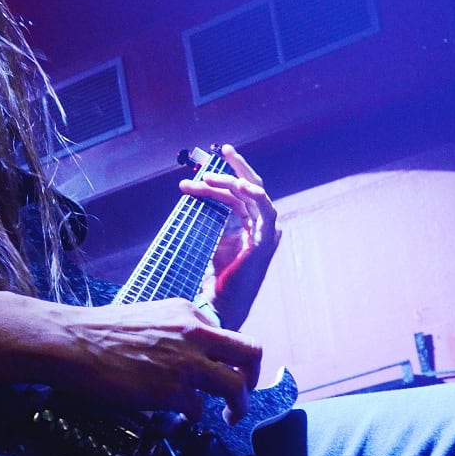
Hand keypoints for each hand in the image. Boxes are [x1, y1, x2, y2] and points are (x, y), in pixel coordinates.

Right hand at [51, 297, 262, 422]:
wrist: (73, 342)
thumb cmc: (100, 331)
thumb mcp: (150, 316)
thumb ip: (177, 331)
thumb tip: (193, 354)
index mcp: (188, 314)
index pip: (230, 336)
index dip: (232, 358)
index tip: (226, 371)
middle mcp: (194, 334)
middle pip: (250, 354)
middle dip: (254, 377)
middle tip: (246, 393)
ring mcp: (186, 363)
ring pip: (236, 386)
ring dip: (238, 406)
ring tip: (230, 417)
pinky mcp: (172, 390)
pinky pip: (199, 409)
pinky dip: (193, 414)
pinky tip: (179, 413)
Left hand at [179, 143, 279, 332]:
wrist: (218, 306)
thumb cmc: (214, 280)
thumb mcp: (210, 243)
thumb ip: (211, 221)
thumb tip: (197, 200)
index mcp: (249, 227)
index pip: (235, 196)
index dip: (214, 185)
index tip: (188, 182)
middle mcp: (259, 227)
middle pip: (249, 188)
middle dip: (234, 167)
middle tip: (220, 149)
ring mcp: (265, 234)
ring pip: (254, 194)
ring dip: (233, 180)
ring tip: (208, 176)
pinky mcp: (266, 242)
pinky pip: (266, 211)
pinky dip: (256, 195)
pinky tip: (240, 185)